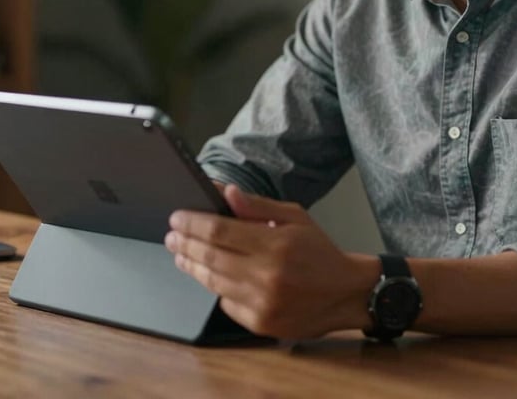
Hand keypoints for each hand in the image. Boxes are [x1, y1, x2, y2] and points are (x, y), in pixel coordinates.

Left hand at [166, 185, 378, 338]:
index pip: (219, 230)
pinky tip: (209, 275)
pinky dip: (215, 287)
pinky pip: (226, 303)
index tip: (177, 217)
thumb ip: (257, 206)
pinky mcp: (260, 324)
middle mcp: (265, 275)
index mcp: (274, 244)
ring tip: (180, 254)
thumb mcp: (294, 217)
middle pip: (210, 256)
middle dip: (185, 243)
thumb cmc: (318, 250)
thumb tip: (225, 192)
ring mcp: (261, 303)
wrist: (345, 293)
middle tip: (171, 235)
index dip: (193, 223)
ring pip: (213, 282)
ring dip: (192, 265)